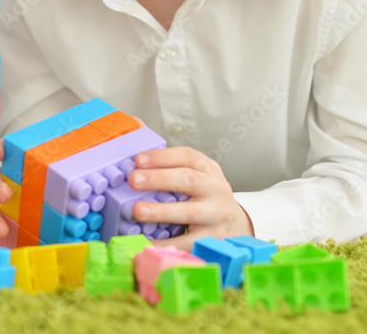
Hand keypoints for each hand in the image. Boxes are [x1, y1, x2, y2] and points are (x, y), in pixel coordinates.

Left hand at [127, 146, 252, 249]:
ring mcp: (216, 215)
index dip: (162, 157)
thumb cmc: (202, 193)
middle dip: (159, 179)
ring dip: (162, 211)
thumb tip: (135, 123)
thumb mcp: (191, 169)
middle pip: (188, 180)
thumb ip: (163, 152)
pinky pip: (187, 242)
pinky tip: (145, 241)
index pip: (187, 156)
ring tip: (137, 211)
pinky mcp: (211, 239)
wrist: (234, 223)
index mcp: (207, 168)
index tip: (138, 159)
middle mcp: (215, 189)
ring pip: (189, 212)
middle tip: (133, 179)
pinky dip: (165, 243)